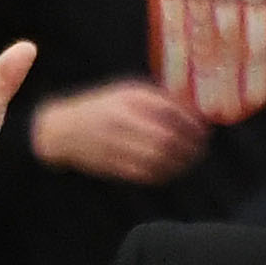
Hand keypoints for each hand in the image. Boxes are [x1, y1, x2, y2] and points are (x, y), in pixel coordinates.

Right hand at [28, 78, 213, 187]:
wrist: (61, 131)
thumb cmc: (100, 107)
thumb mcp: (125, 91)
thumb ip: (157, 97)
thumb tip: (192, 108)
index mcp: (127, 98)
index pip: (169, 110)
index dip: (191, 121)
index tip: (204, 127)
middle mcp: (123, 120)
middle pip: (167, 137)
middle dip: (190, 145)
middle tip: (202, 146)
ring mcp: (117, 144)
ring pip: (159, 158)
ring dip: (181, 162)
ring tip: (192, 159)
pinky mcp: (113, 165)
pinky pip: (146, 173)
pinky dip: (165, 173)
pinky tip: (173, 170)